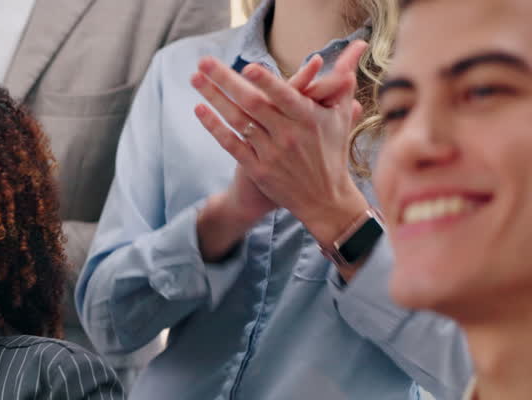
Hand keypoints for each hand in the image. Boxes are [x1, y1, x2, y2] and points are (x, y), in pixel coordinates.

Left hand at [195, 54, 326, 260]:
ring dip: (214, 98)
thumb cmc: (333, 152)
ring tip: (195, 79)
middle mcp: (288, 135)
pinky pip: (231, 144)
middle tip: (204, 61)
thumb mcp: (341, 118)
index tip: (248, 67)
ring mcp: (271, 153)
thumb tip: (354, 51)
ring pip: (237, 121)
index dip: (266, 82)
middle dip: (226, 80)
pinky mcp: (257, 169)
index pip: (284, 96)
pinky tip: (199, 110)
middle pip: (252, 103)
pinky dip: (214, 127)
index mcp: (309, 118)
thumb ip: (341, 85)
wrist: (324, 198)